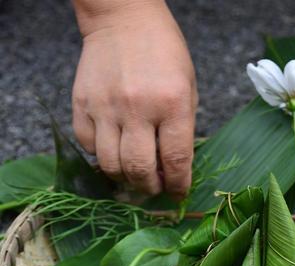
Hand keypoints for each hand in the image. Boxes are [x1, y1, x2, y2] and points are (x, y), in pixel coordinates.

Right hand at [72, 1, 196, 198]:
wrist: (125, 19)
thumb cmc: (165, 54)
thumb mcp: (188, 88)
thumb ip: (183, 129)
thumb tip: (176, 168)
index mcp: (172, 104)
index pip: (176, 161)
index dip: (178, 185)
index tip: (178, 192)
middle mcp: (138, 108)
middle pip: (140, 169)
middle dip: (149, 188)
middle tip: (154, 187)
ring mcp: (106, 106)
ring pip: (110, 165)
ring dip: (124, 178)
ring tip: (134, 174)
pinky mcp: (82, 103)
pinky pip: (88, 145)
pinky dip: (101, 156)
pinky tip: (114, 149)